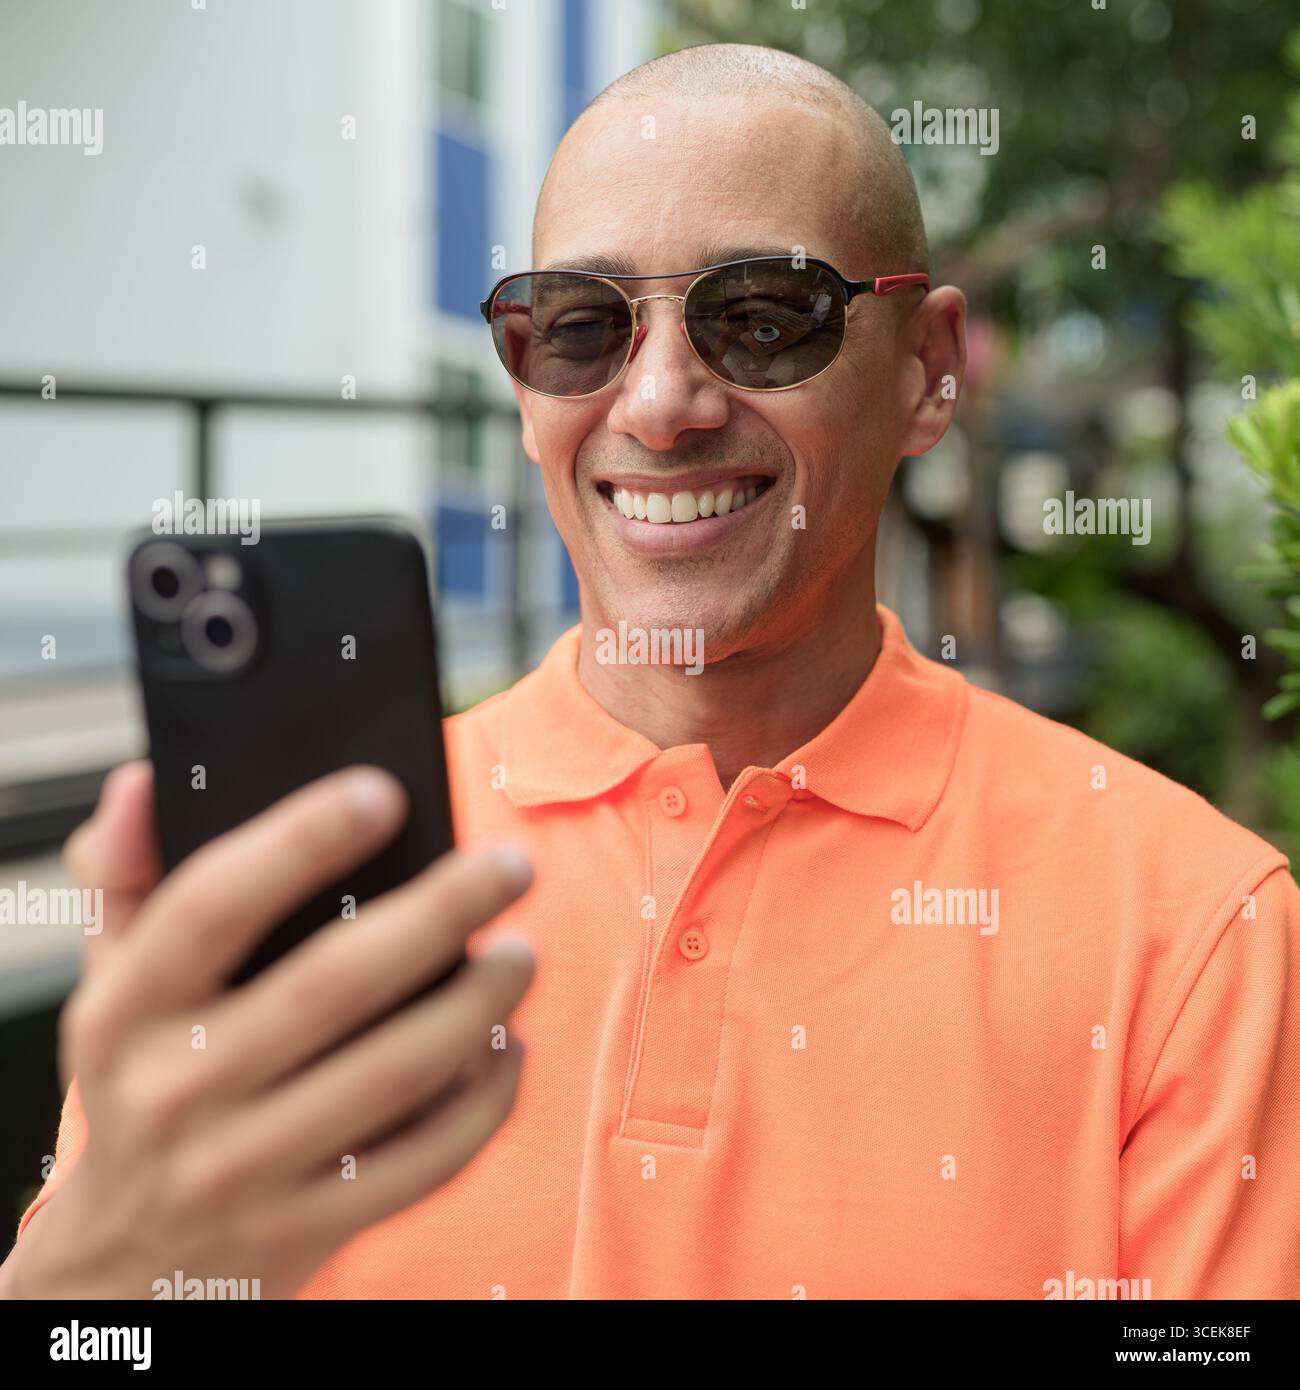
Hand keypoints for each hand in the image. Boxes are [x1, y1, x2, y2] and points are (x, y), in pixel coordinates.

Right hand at [4, 765, 534, 1298]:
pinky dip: (484, 1102)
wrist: (125, 1266)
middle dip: (441, 912)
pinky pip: (424, 1162)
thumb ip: (127, 876)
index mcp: (126, 1011)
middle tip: (510, 864)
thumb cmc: (140, 1088)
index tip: (383, 792)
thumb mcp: (108, 985)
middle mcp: (178, 1092)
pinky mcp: (310, 1226)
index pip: (212, 905)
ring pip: (395, 1073)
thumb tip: (148, 782)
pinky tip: (510, 1047)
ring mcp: (246, 1169)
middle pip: (333, 984)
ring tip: (524, 951)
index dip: (300, 839)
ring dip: (479, 1004)